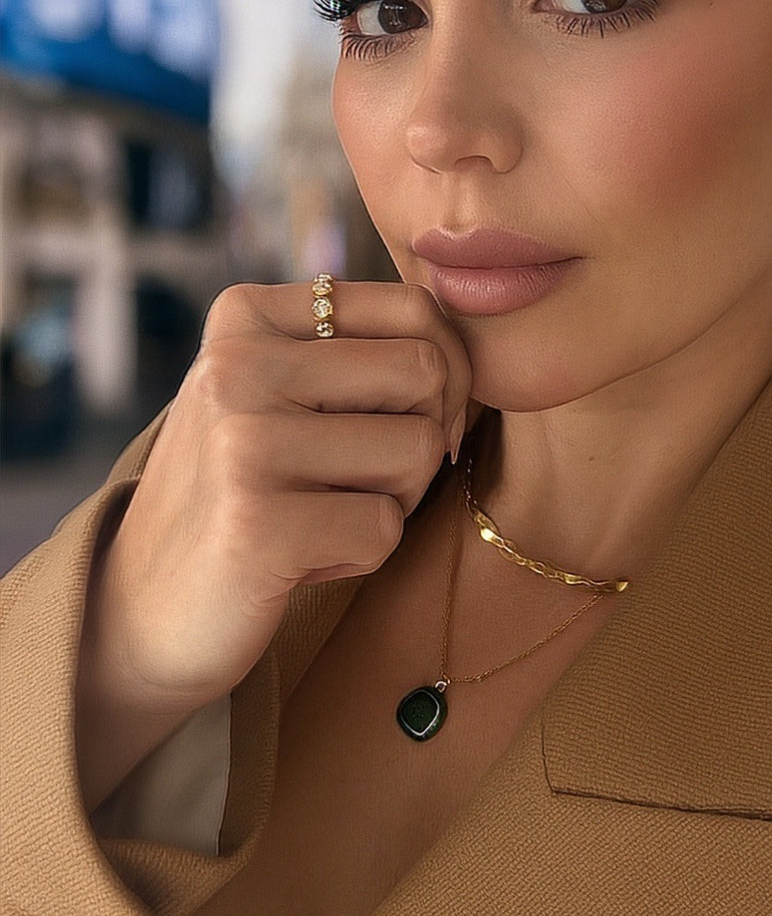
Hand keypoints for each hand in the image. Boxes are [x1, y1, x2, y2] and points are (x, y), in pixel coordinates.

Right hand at [76, 279, 472, 808]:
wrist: (142, 607)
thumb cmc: (244, 489)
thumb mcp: (281, 391)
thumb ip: (361, 349)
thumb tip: (485, 342)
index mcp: (247, 314)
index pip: (415, 308)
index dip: (444, 372)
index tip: (403, 419)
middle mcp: (237, 363)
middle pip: (428, 374)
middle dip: (422, 437)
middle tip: (361, 479)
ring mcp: (243, 442)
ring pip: (419, 451)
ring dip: (392, 501)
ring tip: (320, 515)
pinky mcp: (256, 525)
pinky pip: (385, 529)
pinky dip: (359, 556)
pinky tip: (298, 559)